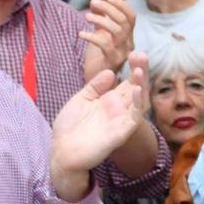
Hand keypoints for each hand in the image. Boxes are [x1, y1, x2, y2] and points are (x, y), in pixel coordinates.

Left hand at [49, 55, 148, 199]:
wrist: (62, 151)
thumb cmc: (69, 127)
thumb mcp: (81, 99)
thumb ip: (95, 86)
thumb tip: (112, 72)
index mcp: (109, 101)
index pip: (126, 82)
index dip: (132, 68)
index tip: (133, 52)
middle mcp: (118, 110)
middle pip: (135, 88)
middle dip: (140, 71)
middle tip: (141, 53)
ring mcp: (121, 120)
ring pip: (137, 100)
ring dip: (141, 84)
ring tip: (140, 68)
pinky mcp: (121, 132)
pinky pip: (134, 117)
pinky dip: (137, 103)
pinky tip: (136, 88)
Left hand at [79, 0, 135, 79]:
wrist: (96, 85)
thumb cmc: (98, 60)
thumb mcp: (99, 36)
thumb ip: (100, 20)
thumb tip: (95, 1)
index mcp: (128, 38)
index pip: (131, 17)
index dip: (122, 5)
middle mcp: (129, 45)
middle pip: (124, 22)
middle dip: (109, 9)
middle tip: (93, 2)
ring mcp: (123, 54)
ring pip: (117, 32)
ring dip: (101, 20)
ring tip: (86, 17)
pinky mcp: (113, 62)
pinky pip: (105, 45)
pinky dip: (92, 37)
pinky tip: (81, 34)